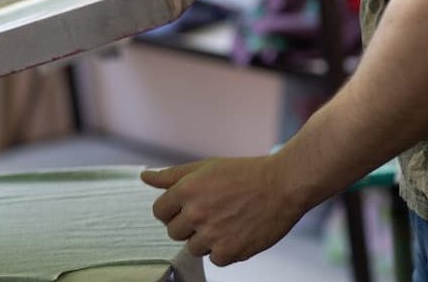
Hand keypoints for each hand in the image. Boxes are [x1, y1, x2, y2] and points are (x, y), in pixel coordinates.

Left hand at [140, 156, 307, 266]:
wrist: (282, 185)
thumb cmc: (244, 173)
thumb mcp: (205, 167)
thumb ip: (172, 175)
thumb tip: (145, 178)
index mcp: (186, 190)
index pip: (159, 212)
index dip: (172, 210)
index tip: (186, 207)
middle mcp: (196, 213)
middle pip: (173, 232)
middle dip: (187, 225)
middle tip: (210, 214)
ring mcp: (213, 234)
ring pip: (192, 247)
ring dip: (205, 239)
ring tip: (224, 222)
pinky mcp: (231, 251)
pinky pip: (214, 259)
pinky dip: (223, 250)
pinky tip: (235, 232)